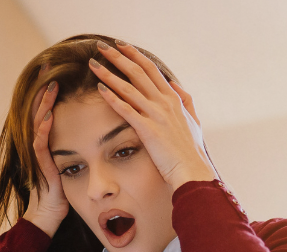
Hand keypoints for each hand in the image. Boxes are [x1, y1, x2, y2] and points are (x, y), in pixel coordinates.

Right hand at [22, 76, 68, 237]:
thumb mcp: (76, 165)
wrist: (51, 217)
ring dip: (44, 105)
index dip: (53, 90)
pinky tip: (49, 116)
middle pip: (41, 109)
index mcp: (52, 141)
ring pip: (38, 123)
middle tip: (47, 67)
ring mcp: (39, 155)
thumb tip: (101, 133)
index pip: (51, 109)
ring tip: (51, 87)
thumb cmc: (67, 193)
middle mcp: (42, 144)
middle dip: (44, 89)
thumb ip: (81, 147)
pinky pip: (39, 145)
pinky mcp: (41, 167)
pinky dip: (43, 130)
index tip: (59, 70)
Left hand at [90, 40, 216, 190]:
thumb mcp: (194, 121)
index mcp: (174, 98)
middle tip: (101, 46)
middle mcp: (165, 102)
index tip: (120, 46)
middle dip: (118, 57)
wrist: (193, 171)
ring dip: (109, 74)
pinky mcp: (148, 129)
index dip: (134, 55)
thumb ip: (185, 99)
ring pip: (128, 87)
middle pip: (138, 72)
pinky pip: (126, 109)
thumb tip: (174, 83)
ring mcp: (157, 115)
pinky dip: (112, 97)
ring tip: (93, 64)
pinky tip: (99, 89)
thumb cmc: (191, 151)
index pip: (151, 69)